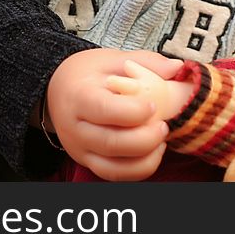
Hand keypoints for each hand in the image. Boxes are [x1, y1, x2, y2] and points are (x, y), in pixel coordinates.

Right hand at [45, 48, 183, 180]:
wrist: (57, 90)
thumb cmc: (88, 73)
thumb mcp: (112, 59)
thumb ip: (146, 62)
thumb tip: (177, 68)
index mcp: (78, 95)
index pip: (104, 109)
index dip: (132, 111)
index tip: (153, 105)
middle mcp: (74, 127)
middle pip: (110, 143)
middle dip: (145, 138)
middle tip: (164, 125)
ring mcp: (79, 148)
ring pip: (113, 167)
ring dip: (145, 158)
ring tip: (161, 139)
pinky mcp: (87, 161)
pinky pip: (114, 175)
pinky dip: (138, 169)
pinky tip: (153, 151)